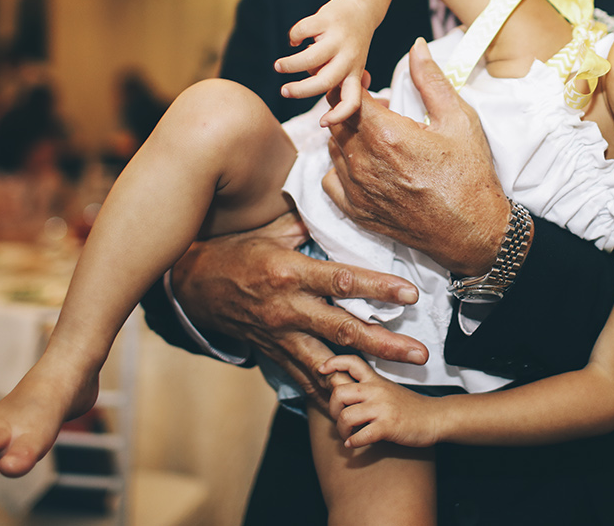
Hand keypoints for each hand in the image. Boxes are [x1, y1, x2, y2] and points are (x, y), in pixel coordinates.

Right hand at [170, 211, 427, 401]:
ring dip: (363, 374)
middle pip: (343, 329)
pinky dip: (328, 392)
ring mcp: (279, 335)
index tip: (409, 294)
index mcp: (290, 272)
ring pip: (328, 361)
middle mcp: (287, 308)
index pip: (341, 281)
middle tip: (420, 353)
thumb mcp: (270, 230)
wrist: (193, 285)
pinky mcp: (273, 353)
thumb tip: (342, 209)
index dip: (377, 288)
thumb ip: (309, 225)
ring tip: (395, 384)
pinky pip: (304, 378)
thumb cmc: (235, 251)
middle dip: (384, 343)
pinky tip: (353, 404)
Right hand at [276, 0, 373, 123]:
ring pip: (310, 58)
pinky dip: (293, 37)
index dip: (339, 114)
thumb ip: (336, 80)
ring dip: (290, 65)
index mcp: (355, 72)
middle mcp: (348, 58)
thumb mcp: (353, 64)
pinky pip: (302, 31)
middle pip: (325, 81)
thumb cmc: (351, 43)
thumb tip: (312, 93)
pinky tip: (294, 40)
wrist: (361, 8)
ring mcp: (338, 39)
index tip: (321, 123)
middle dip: (301, 90)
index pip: (353, 100)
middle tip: (284, 91)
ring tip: (279, 66)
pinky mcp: (327, 19)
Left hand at [321, 355, 442, 447]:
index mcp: (375, 380)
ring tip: (347, 435)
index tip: (321, 371)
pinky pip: (360, 436)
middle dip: (332, 409)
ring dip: (341, 430)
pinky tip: (354, 444)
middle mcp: (376, 390)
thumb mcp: (387, 390)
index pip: (351, 362)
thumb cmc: (410, 407)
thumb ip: (367, 389)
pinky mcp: (388, 425)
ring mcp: (382, 408)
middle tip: (338, 418)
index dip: (332, 363)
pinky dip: (353, 443)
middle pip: (339, 392)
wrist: (435, 417)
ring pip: (346, 416)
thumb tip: (341, 394)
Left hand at [322, 39, 507, 275]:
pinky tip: (364, 165)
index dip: (351, 84)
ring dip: (347, 136)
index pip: (346, 98)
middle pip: (336, 122)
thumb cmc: (469, 175)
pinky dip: (341, 167)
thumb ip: (431, 80)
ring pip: (332, 149)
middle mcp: (364, 162)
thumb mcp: (459, 119)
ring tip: (374, 136)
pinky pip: (331, 180)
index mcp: (386, 135)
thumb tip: (416, 47)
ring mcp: (357, 190)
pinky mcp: (357, 211)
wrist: (472, 230)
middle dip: (350, 108)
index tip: (363, 81)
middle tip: (375, 108)